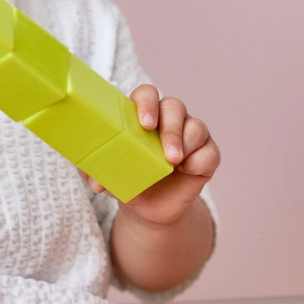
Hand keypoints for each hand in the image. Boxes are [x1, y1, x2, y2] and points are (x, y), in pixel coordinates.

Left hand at [83, 84, 219, 223]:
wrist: (147, 208)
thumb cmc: (126, 179)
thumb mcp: (106, 175)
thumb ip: (94, 172)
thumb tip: (94, 180)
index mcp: (142, 116)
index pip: (147, 95)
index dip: (147, 104)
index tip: (144, 124)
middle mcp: (168, 119)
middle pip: (174, 106)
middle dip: (170, 128)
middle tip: (164, 152)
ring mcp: (190, 135)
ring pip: (196, 126)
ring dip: (185, 143)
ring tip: (173, 163)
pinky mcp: (206, 155)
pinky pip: (210, 152)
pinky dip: (200, 160)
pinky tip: (188, 170)